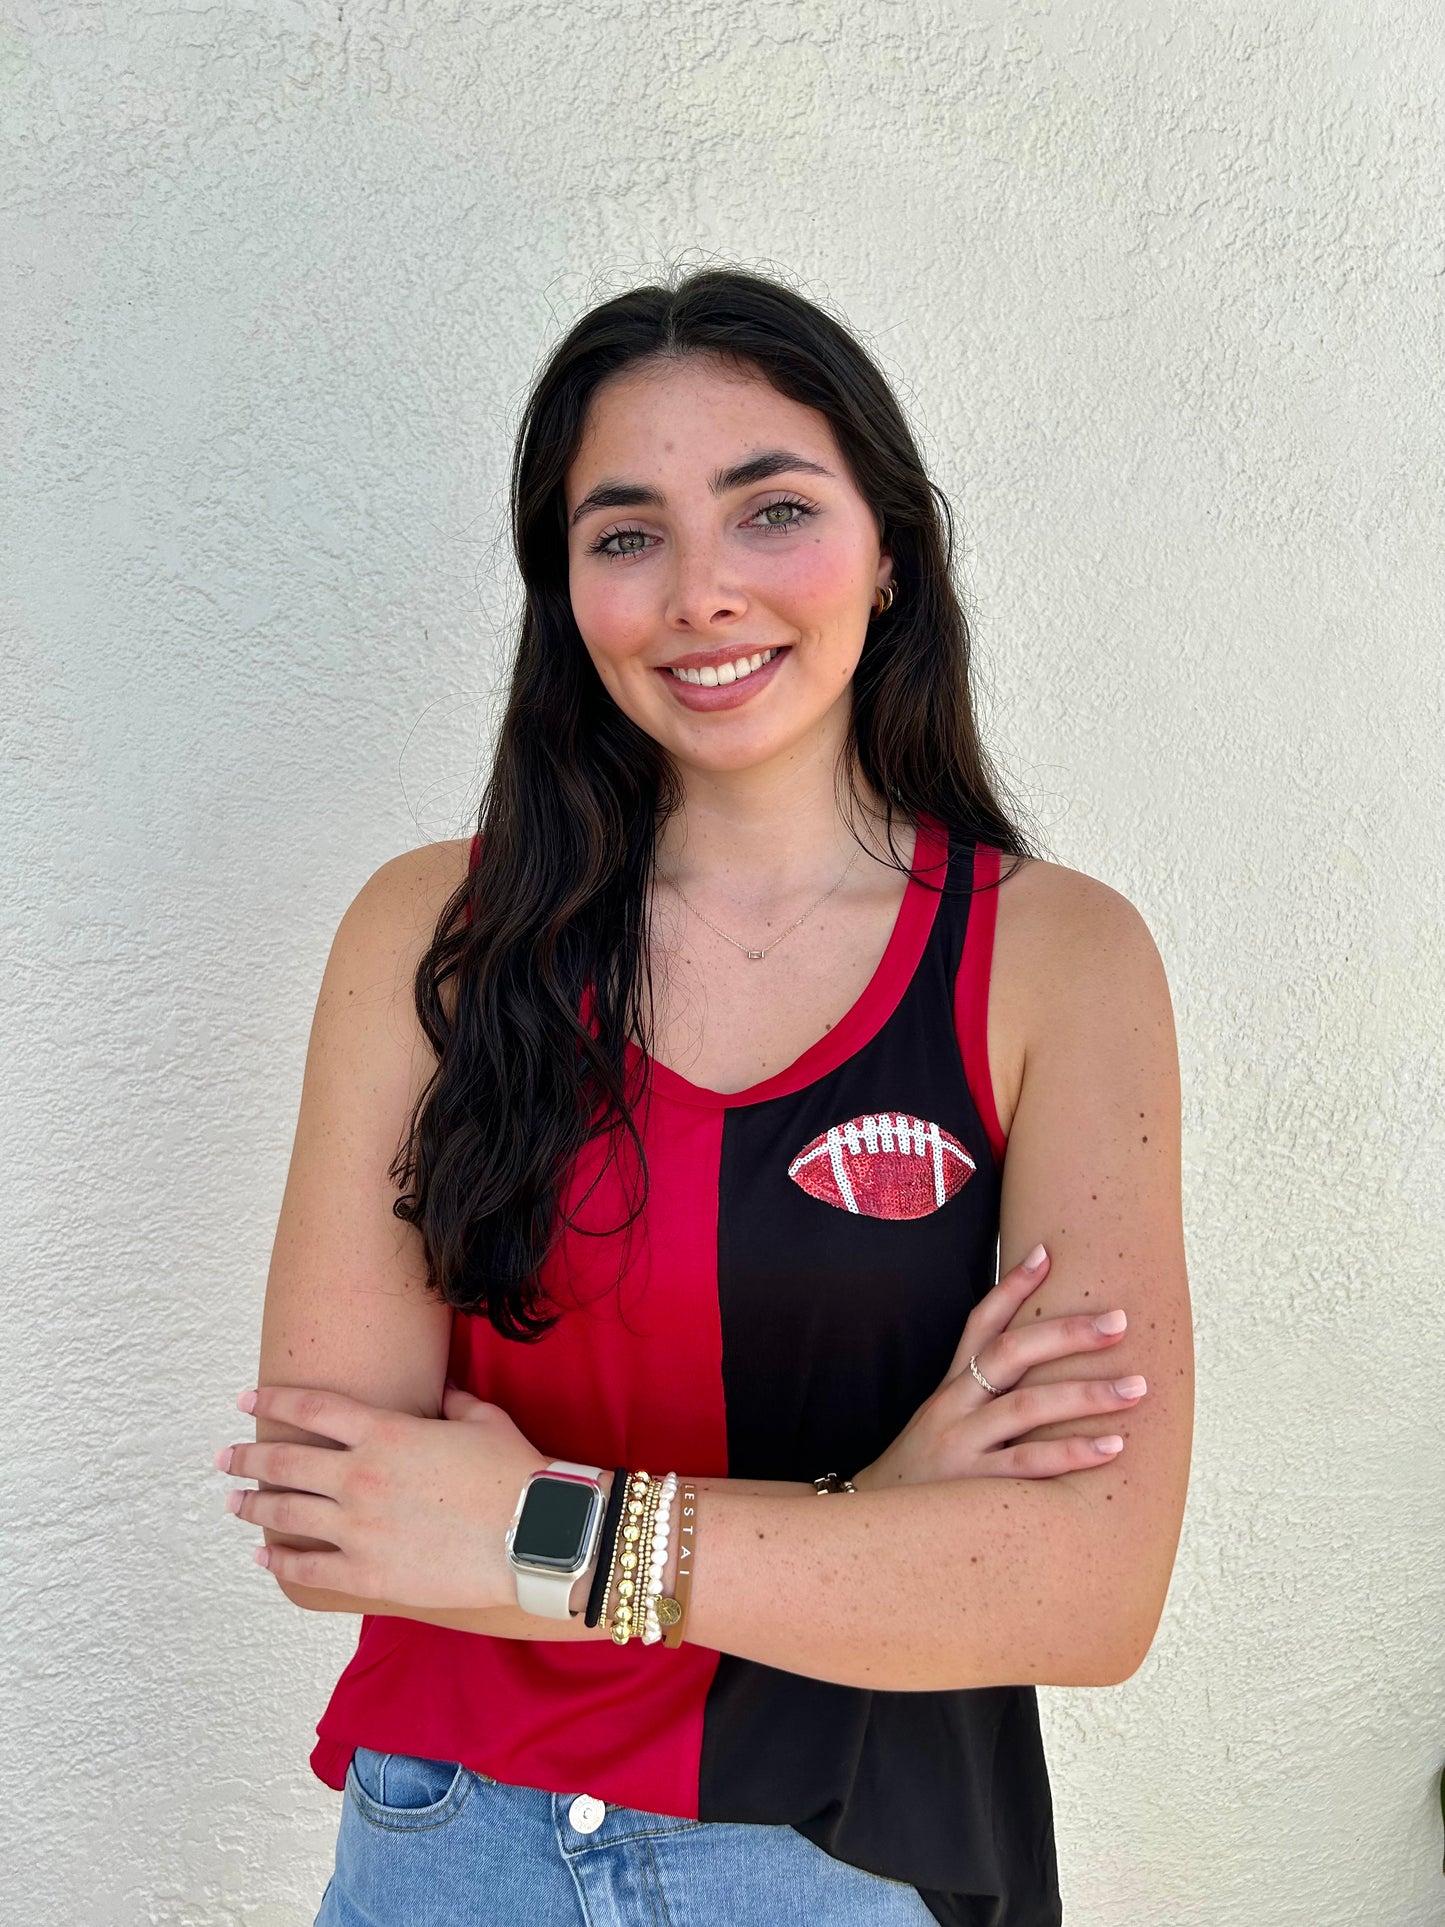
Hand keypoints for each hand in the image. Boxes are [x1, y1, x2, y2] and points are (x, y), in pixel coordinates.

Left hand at [216, 1381, 544, 1607]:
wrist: (534, 1534)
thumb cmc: (514, 1472)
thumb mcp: (482, 1419)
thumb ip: (451, 1401)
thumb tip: (439, 1391)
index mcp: (385, 1432)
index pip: (311, 1409)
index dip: (273, 1401)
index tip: (246, 1401)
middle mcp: (359, 1476)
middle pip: (284, 1462)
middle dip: (246, 1457)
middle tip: (223, 1457)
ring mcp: (358, 1528)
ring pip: (285, 1514)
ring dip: (252, 1506)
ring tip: (233, 1502)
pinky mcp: (367, 1573)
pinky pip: (307, 1568)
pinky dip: (280, 1562)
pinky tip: (264, 1557)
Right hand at [852, 1244, 1146, 1488]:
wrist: (869, 1528)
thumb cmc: (922, 1476)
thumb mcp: (939, 1425)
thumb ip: (979, 1397)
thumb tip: (1032, 1371)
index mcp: (949, 1389)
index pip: (979, 1324)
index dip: (1011, 1288)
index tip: (1047, 1252)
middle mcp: (953, 1408)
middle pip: (1010, 1354)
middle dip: (1067, 1334)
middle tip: (1120, 1321)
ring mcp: (961, 1446)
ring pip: (1027, 1407)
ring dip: (1086, 1394)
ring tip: (1137, 1387)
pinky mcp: (972, 1488)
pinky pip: (1029, 1465)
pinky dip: (1072, 1454)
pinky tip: (1112, 1447)